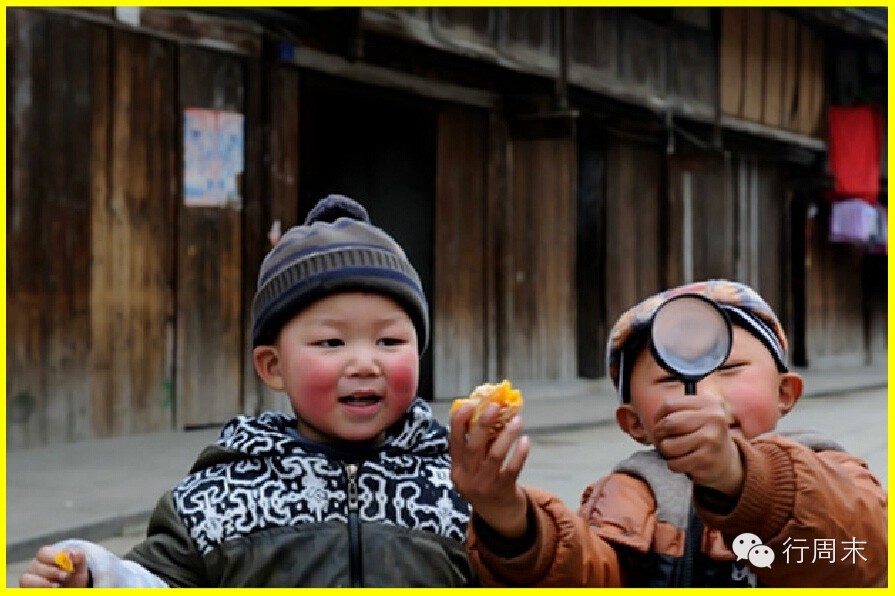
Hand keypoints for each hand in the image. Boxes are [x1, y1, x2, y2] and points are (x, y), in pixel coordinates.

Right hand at [19, 546, 89, 587]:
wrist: (72, 587)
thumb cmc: (72, 574)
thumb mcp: (79, 564)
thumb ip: (77, 555)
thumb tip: (71, 553)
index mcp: (46, 557)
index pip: (43, 552)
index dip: (52, 557)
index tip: (64, 563)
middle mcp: (35, 568)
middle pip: (34, 566)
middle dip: (50, 571)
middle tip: (65, 576)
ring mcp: (30, 580)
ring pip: (26, 579)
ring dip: (41, 583)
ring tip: (57, 586)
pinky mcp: (29, 590)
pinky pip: (27, 590)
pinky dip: (39, 590)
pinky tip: (51, 591)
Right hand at [449, 401, 530, 537]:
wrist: (499, 518)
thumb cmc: (486, 484)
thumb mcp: (474, 469)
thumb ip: (478, 446)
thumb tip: (490, 414)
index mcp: (457, 469)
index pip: (453, 441)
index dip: (459, 422)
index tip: (469, 404)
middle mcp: (467, 478)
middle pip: (473, 446)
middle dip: (484, 424)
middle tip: (495, 407)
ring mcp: (484, 486)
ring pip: (494, 455)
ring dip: (506, 435)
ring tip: (517, 420)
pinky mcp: (502, 492)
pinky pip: (512, 469)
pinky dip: (519, 453)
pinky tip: (525, 441)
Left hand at [651, 393, 743, 495]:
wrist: (725, 460)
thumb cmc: (703, 434)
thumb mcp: (697, 414)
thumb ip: (677, 410)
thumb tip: (654, 421)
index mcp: (709, 403)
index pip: (669, 405)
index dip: (658, 416)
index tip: (658, 423)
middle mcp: (714, 419)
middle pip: (668, 424)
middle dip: (658, 434)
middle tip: (661, 439)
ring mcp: (712, 440)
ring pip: (668, 445)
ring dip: (665, 450)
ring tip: (673, 450)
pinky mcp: (707, 460)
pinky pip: (675, 463)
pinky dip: (673, 464)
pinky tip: (682, 461)